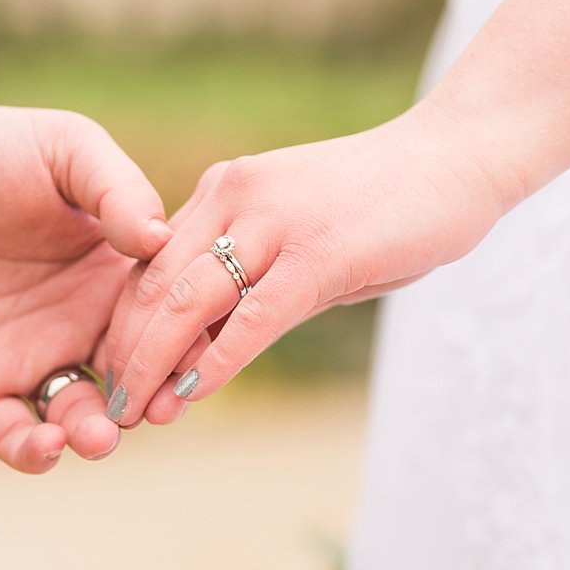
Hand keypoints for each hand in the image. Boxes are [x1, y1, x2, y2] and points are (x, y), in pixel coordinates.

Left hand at [0, 106, 171, 473]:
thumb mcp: (62, 149)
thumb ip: (116, 187)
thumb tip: (163, 238)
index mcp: (114, 273)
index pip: (168, 319)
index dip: (187, 341)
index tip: (201, 356)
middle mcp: (82, 323)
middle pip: (135, 378)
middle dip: (153, 399)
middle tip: (162, 408)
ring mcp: (31, 356)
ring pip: (80, 416)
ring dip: (96, 433)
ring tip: (98, 434)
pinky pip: (11, 432)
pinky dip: (33, 451)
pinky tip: (46, 442)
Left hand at [102, 103, 508, 427]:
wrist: (458, 155)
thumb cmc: (385, 204)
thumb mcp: (300, 237)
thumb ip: (257, 279)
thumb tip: (216, 344)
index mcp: (222, 192)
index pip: (149, 265)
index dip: (124, 324)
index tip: (110, 374)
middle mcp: (232, 198)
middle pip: (154, 284)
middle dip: (127, 352)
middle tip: (111, 407)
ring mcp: (274, 222)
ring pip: (190, 301)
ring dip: (156, 363)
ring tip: (136, 413)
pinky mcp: (320, 251)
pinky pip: (254, 315)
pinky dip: (216, 360)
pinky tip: (190, 395)